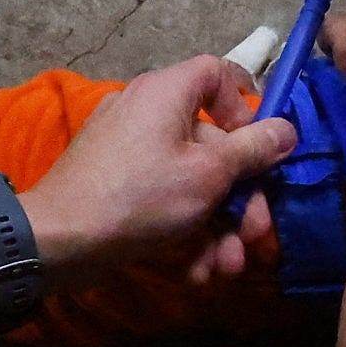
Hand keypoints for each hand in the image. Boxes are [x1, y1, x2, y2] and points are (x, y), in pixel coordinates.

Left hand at [29, 53, 296, 285]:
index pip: (217, 74)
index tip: (258, 149)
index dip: (244, 108)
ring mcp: (128, 150)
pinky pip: (162, 198)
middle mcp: (146, 111)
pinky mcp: (116, 186)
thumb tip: (287, 128)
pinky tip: (197, 272)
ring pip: (190, 181)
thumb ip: (252, 150)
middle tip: (256, 237)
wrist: (58, 241)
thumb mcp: (208, 174)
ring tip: (226, 268)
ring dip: (217, 227)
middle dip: (241, 198)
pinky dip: (184, 231)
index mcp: (167, 92)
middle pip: (212, 144)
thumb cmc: (141, 196)